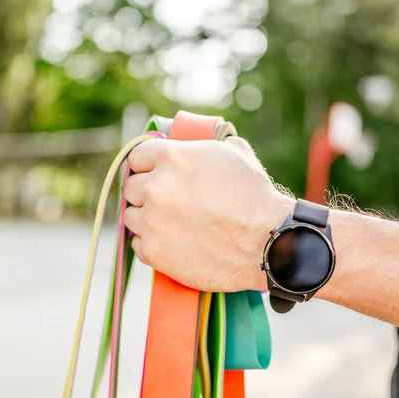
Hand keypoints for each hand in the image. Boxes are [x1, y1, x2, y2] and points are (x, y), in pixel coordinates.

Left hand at [123, 136, 294, 291]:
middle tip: (164, 199)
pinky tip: (170, 241)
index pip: (137, 156)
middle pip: (131, 187)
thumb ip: (207, 145)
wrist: (267, 243)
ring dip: (146, 217)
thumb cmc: (255, 197)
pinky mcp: (155, 253)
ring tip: (169, 222)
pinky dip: (151, 242)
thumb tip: (198, 144)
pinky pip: (138, 244)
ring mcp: (152, 222)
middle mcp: (156, 188)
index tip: (153, 172)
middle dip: (146, 191)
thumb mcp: (236, 153)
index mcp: (172, 158)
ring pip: (131, 216)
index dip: (147, 164)